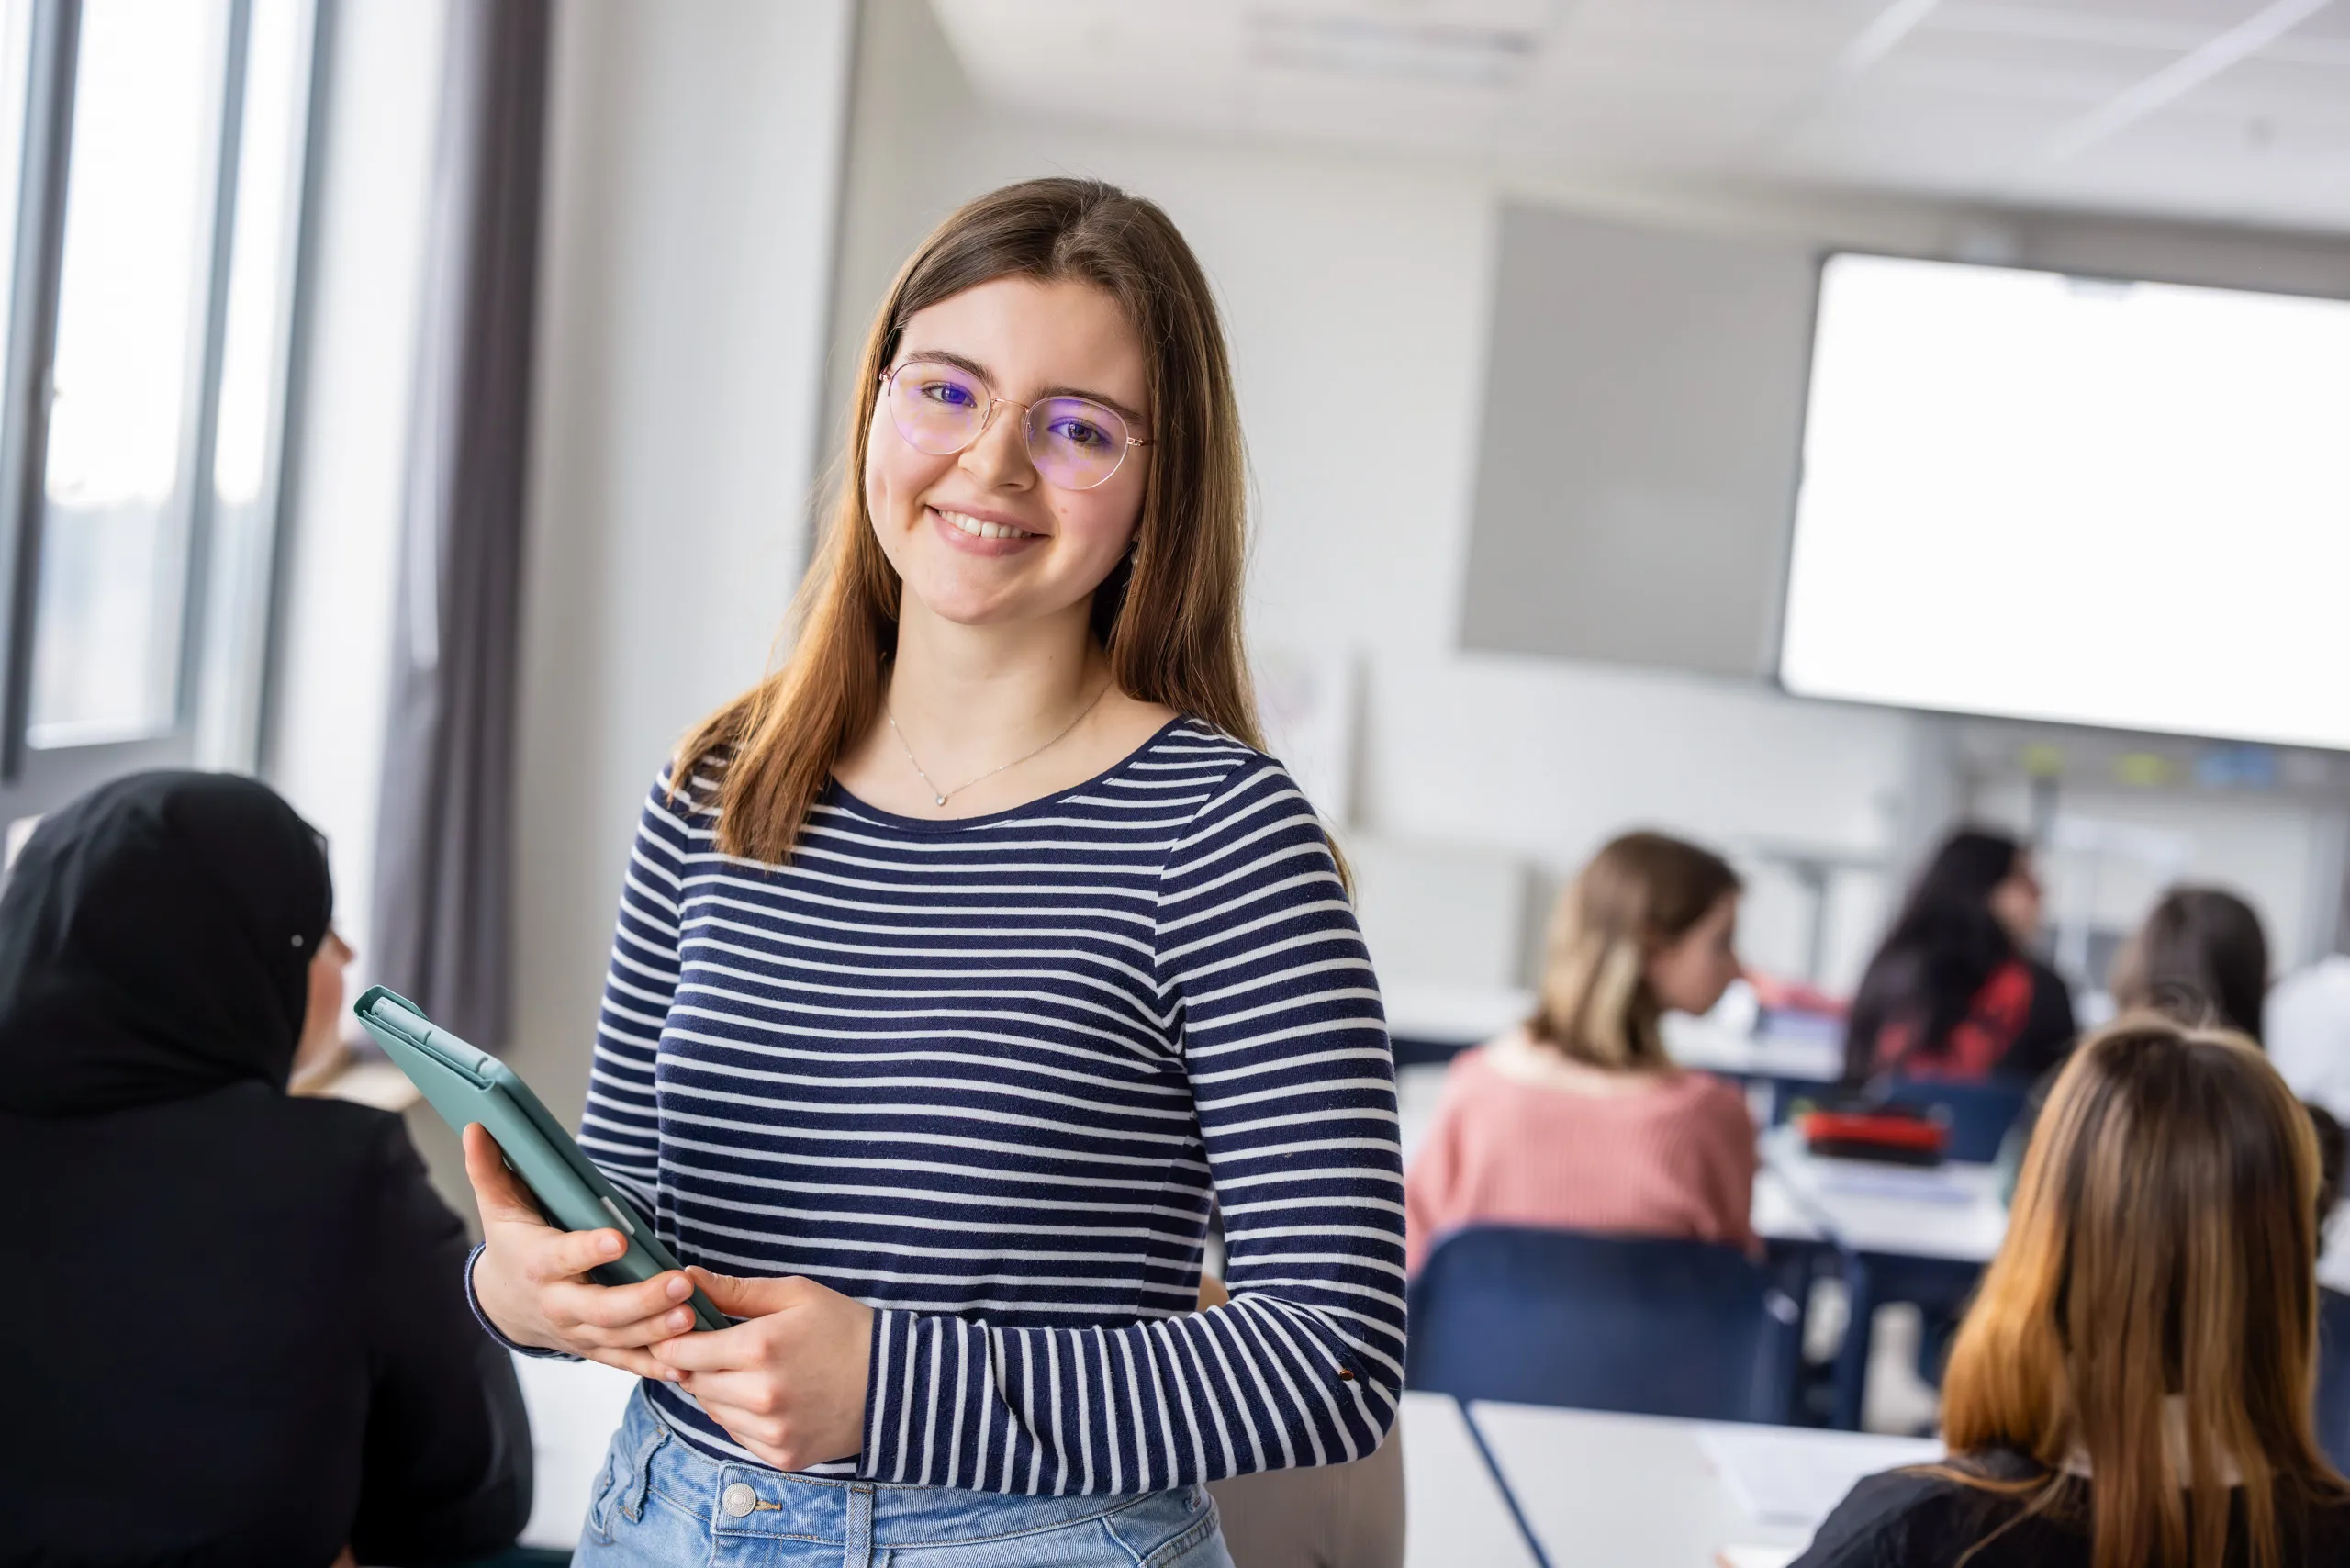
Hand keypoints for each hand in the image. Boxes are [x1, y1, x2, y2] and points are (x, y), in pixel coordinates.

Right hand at [460, 1123, 696, 1379]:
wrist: (505, 1302)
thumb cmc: (513, 1243)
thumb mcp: (499, 1205)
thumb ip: (491, 1168)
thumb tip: (478, 1126)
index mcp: (538, 1264)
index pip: (564, 1257)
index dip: (588, 1250)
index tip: (618, 1238)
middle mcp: (559, 1304)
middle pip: (599, 1310)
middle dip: (640, 1300)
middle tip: (678, 1284)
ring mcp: (579, 1331)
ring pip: (619, 1338)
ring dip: (655, 1331)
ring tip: (691, 1316)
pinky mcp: (596, 1347)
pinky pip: (626, 1361)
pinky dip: (654, 1365)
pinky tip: (685, 1366)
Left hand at [651, 1268, 873, 1470]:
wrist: (895, 1382)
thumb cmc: (845, 1329)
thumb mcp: (796, 1295)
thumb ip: (736, 1290)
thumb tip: (687, 1279)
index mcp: (758, 1348)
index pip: (683, 1350)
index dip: (675, 1339)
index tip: (684, 1331)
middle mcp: (758, 1395)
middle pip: (694, 1381)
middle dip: (699, 1363)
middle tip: (723, 1348)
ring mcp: (770, 1430)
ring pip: (711, 1410)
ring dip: (719, 1390)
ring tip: (750, 1371)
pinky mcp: (780, 1455)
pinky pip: (736, 1435)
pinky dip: (740, 1416)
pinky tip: (766, 1397)